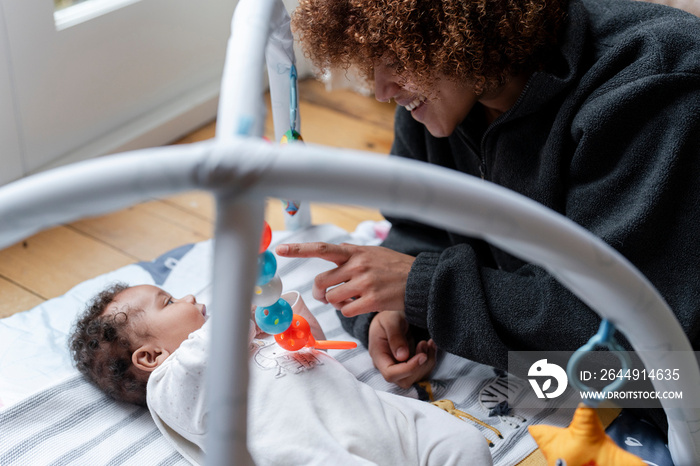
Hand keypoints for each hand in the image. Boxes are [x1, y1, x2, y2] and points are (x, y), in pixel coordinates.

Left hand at [275, 242, 414, 315]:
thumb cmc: (394, 268)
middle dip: (319, 292)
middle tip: (324, 295)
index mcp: (355, 252)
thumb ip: (350, 257)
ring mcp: (364, 283)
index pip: (322, 249)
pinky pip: (345, 311)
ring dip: (335, 303)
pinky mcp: (370, 301)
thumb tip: (330, 267)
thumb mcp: (373, 254)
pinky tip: (360, 306)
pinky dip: (348, 311)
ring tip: (349, 300)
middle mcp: (357, 265)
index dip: (299, 249)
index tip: (280, 249)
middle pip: (321, 281)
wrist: (420, 281)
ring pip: (331, 298)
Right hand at [368, 310, 436, 388]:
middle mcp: (387, 364)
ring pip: (415, 378)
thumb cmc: (389, 314)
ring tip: (428, 342)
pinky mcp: (409, 364)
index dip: (408, 369)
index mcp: (378, 354)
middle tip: (424, 345)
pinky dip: (430, 359)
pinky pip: (422, 370)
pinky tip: (430, 344)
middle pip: (404, 380)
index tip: (422, 355)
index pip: (390, 374)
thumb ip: (395, 336)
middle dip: (420, 366)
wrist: (393, 313)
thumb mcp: (390, 320)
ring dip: (427, 362)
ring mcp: (398, 366)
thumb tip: (402, 357)